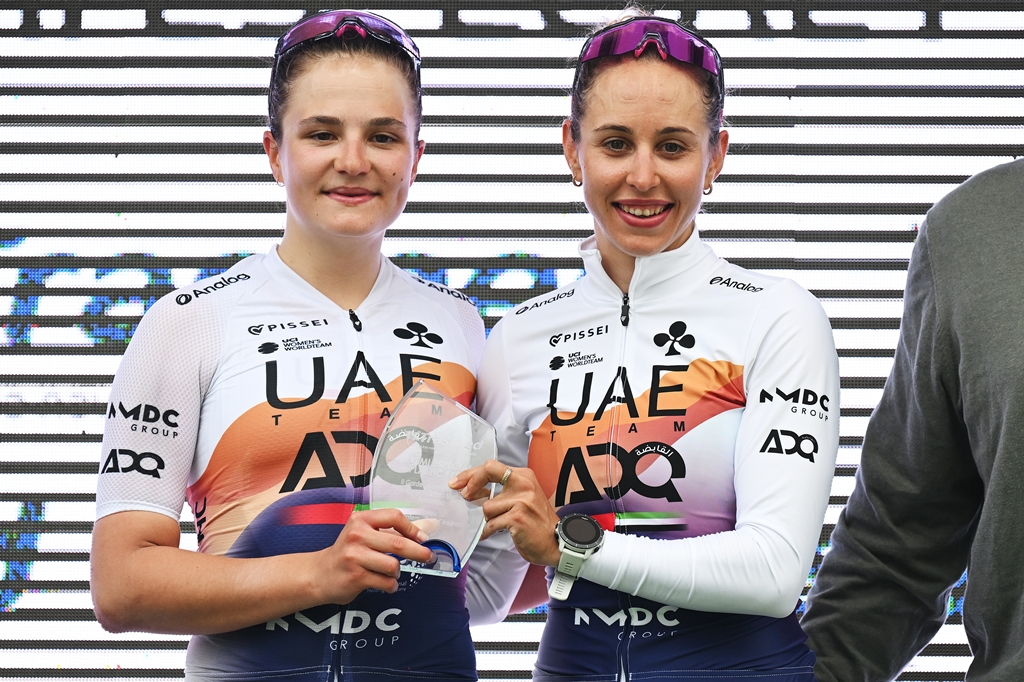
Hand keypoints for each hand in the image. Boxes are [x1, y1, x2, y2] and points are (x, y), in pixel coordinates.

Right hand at [314, 508, 433, 603]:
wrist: (320, 574)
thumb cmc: (349, 552)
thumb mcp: (364, 533)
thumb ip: (390, 531)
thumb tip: (426, 529)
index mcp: (361, 519)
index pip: (394, 517)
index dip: (412, 528)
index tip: (423, 538)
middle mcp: (357, 535)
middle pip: (398, 544)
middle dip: (419, 553)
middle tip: (429, 558)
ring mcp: (354, 556)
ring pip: (393, 566)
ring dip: (397, 572)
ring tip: (391, 573)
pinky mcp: (355, 576)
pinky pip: (385, 582)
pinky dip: (390, 585)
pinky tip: (385, 584)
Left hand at [449, 460, 561, 566]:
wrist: (556, 541)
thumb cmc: (536, 522)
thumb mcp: (522, 498)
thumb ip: (501, 491)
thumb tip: (472, 490)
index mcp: (524, 476)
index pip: (492, 466)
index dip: (471, 474)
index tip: (458, 482)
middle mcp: (524, 484)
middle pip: (487, 472)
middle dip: (470, 483)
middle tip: (463, 496)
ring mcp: (521, 500)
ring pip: (487, 506)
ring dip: (488, 519)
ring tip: (497, 525)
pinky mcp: (517, 517)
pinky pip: (491, 523)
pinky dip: (487, 531)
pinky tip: (490, 534)